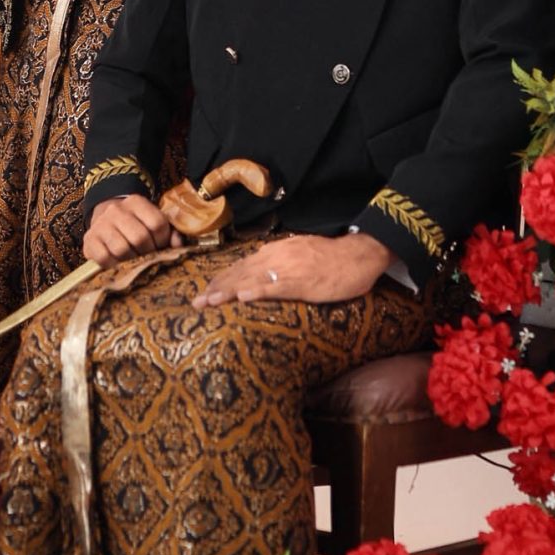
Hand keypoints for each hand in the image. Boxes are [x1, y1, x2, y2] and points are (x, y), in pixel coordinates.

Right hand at [83, 193, 180, 265]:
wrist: (104, 223)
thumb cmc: (134, 226)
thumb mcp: (152, 222)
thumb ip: (169, 233)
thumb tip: (177, 244)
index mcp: (136, 202)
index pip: (157, 223)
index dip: (163, 241)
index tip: (160, 247)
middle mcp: (116, 210)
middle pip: (140, 237)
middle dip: (148, 253)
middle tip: (148, 258)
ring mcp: (101, 224)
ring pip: (122, 248)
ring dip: (132, 261)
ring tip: (135, 262)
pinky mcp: (89, 240)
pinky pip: (104, 258)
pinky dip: (114, 265)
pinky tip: (119, 264)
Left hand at [194, 232, 393, 305]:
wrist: (359, 253)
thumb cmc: (333, 257)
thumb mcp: (300, 256)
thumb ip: (280, 263)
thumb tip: (261, 274)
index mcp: (276, 252)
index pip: (242, 266)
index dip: (221, 279)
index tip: (205, 291)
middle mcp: (277, 257)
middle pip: (240, 273)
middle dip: (216, 287)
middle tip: (196, 302)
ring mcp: (289, 269)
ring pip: (252, 279)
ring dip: (228, 291)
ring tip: (209, 301)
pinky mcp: (304, 282)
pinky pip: (277, 287)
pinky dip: (258, 291)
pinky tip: (243, 298)